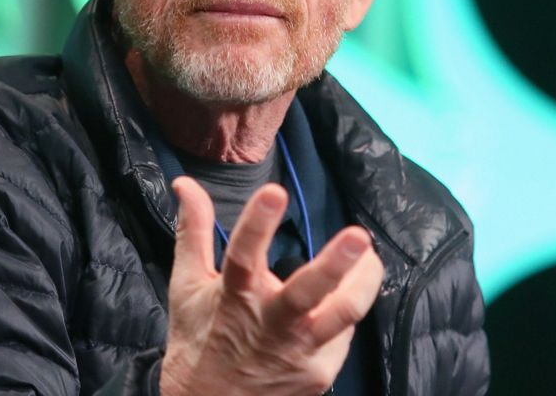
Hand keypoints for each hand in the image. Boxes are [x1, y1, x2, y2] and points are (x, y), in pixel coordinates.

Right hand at [159, 177, 383, 395]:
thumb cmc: (200, 339)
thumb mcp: (189, 285)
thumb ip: (194, 231)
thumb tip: (185, 183)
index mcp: (235, 296)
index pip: (244, 255)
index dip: (258, 222)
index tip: (275, 191)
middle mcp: (271, 324)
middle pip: (308, 294)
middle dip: (335, 264)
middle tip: (358, 237)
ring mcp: (300, 351)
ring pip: (343, 316)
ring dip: (364, 284)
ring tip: (370, 258)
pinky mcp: (320, 372)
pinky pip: (344, 332)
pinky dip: (348, 305)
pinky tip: (348, 291)